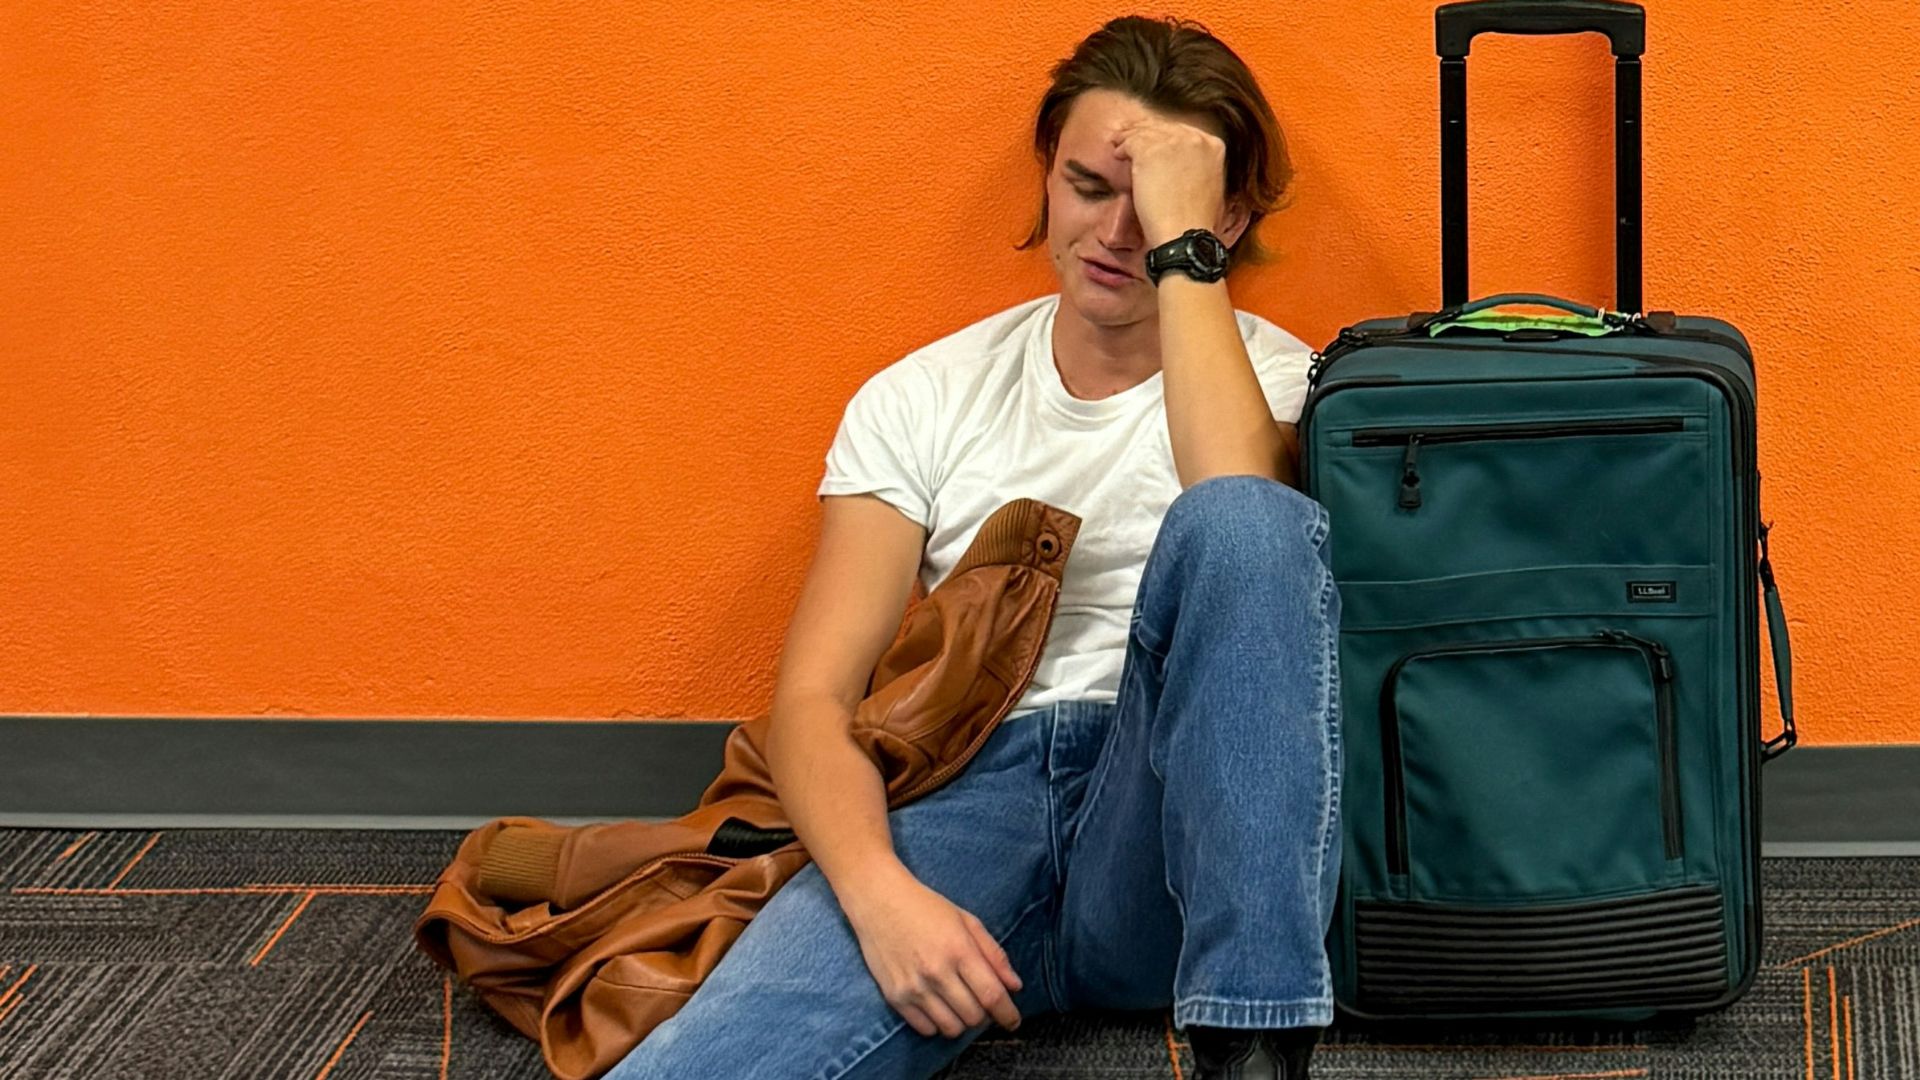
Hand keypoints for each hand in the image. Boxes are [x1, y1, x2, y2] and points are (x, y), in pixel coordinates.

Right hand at [841, 868, 1024, 1038]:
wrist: (878, 899)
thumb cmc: (926, 907)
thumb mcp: (967, 921)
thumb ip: (994, 954)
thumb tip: (1015, 986)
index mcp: (959, 950)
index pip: (992, 996)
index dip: (1008, 1014)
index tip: (1013, 1021)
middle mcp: (936, 972)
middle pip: (973, 1016)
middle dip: (984, 1015)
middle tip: (980, 1002)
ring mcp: (913, 987)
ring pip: (951, 1028)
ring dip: (961, 1021)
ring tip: (959, 1004)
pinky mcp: (894, 997)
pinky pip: (925, 1029)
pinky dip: (937, 1024)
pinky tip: (938, 1006)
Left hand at [1110, 117, 1227, 248]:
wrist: (1185, 234)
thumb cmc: (1196, 222)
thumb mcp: (1209, 187)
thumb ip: (1199, 169)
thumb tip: (1181, 168)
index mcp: (1213, 146)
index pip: (1183, 132)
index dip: (1165, 136)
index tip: (1154, 142)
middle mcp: (1195, 139)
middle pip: (1163, 128)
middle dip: (1146, 133)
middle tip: (1131, 138)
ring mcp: (1173, 142)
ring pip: (1145, 132)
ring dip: (1131, 138)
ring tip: (1120, 144)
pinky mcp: (1150, 151)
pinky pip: (1131, 141)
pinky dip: (1122, 147)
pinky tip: (1118, 154)